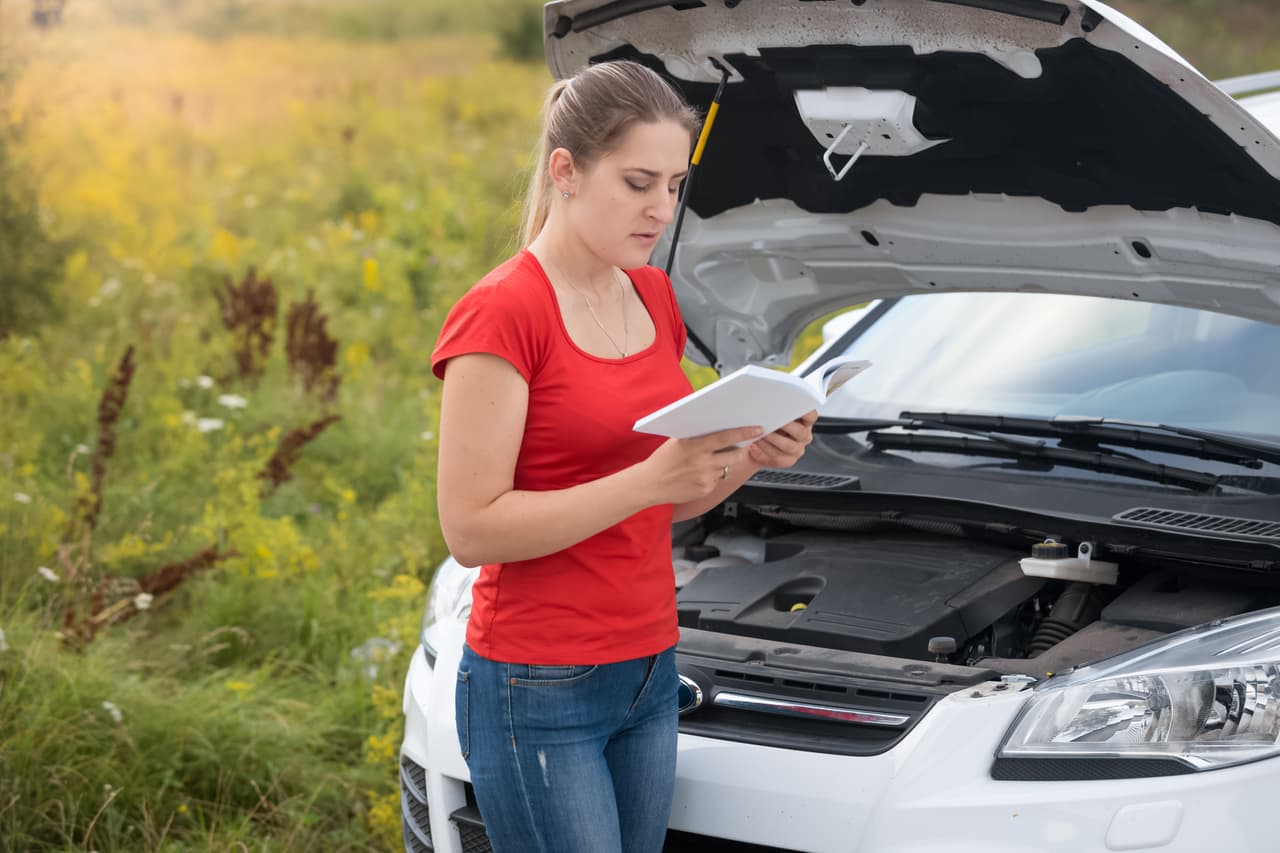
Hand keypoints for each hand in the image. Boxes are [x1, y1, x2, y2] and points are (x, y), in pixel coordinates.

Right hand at [643, 426, 762, 504]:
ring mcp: (705, 479)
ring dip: (722, 464)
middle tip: (743, 447)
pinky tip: (698, 475)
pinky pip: (717, 480)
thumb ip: (698, 436)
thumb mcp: (678, 441)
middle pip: (735, 456)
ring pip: (725, 468)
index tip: (757, 430)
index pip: (726, 438)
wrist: (650, 484)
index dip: (744, 433)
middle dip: (741, 451)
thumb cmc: (662, 460)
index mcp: (696, 447)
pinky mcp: (705, 490)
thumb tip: (719, 428)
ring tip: (707, 462)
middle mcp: (703, 463)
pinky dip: (712, 476)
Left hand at [747, 411, 815, 469]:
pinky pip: (778, 456)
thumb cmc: (767, 423)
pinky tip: (758, 441)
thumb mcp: (773, 413)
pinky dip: (766, 448)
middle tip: (774, 419)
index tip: (796, 406)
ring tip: (762, 432)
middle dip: (786, 426)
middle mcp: (804, 435)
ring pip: (788, 445)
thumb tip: (771, 400)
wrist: (757, 442)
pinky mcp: (788, 460)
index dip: (806, 412)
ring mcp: (797, 449)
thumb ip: (776, 407)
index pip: (811, 415)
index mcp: (804, 421)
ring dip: (774, 439)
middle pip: (800, 432)